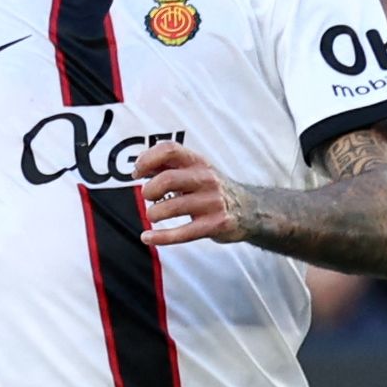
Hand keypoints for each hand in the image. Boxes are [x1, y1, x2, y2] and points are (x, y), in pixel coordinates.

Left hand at [136, 140, 254, 247]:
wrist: (249, 210)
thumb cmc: (211, 189)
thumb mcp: (195, 171)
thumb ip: (167, 166)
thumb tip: (138, 168)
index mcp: (198, 162)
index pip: (169, 150)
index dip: (147, 159)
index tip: (137, 173)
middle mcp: (207, 179)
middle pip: (167, 179)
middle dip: (149, 191)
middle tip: (149, 197)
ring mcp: (213, 202)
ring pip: (171, 207)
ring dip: (153, 213)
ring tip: (154, 215)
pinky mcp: (215, 224)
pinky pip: (182, 233)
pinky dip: (160, 237)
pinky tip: (147, 237)